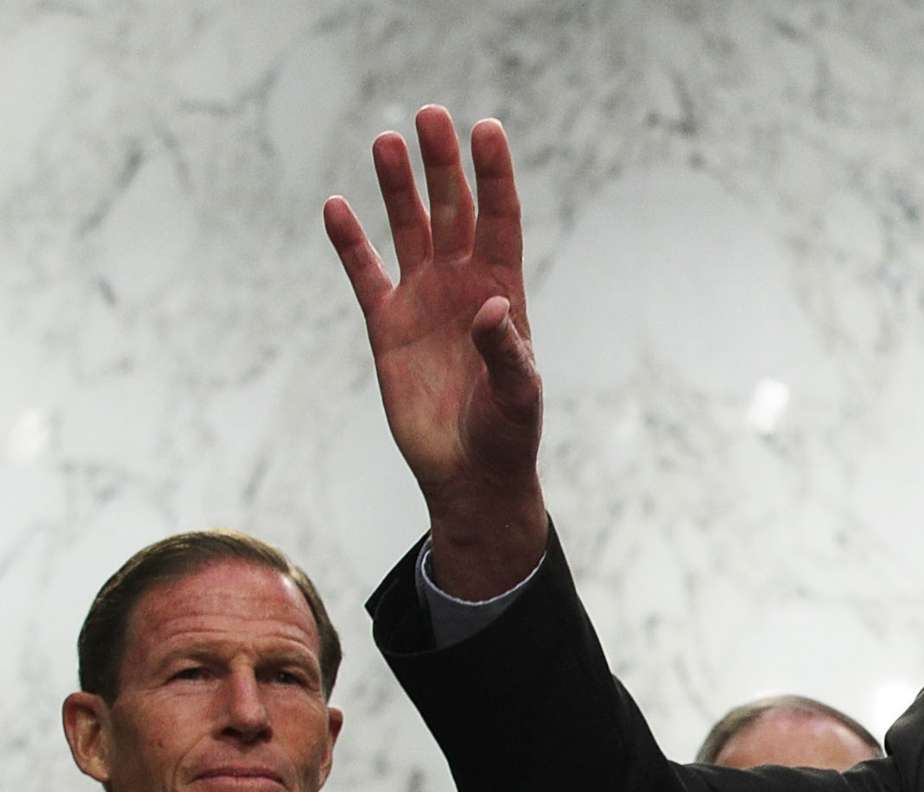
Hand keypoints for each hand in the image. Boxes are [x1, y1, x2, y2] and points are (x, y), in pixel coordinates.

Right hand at [322, 105, 547, 596]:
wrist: (470, 475)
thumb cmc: (507, 435)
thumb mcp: (519, 395)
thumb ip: (507, 351)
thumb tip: (491, 309)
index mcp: (503, 293)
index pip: (500, 222)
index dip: (494, 176)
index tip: (486, 130)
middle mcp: (463, 287)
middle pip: (452, 212)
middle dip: (442, 166)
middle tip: (429, 116)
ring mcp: (423, 302)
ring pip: (408, 230)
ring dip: (397, 187)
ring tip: (386, 141)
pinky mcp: (387, 327)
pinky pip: (365, 274)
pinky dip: (350, 242)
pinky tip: (336, 206)